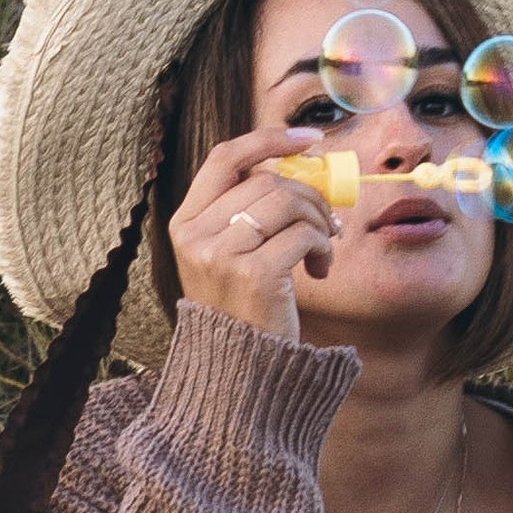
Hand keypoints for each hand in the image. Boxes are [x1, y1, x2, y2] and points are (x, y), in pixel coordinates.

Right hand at [167, 122, 341, 342]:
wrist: (240, 373)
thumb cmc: (243, 309)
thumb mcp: (228, 255)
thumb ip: (248, 211)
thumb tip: (300, 166)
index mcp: (185, 222)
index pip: (225, 158)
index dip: (268, 140)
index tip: (308, 139)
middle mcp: (195, 235)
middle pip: (268, 180)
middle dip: (309, 197)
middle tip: (326, 225)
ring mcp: (220, 254)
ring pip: (288, 202)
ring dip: (318, 222)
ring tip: (321, 250)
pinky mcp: (252, 274)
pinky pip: (303, 235)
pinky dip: (322, 248)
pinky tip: (319, 271)